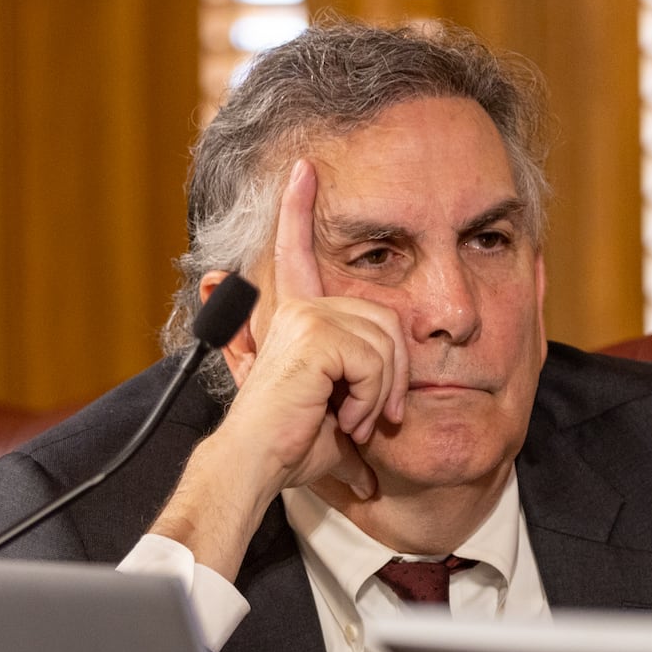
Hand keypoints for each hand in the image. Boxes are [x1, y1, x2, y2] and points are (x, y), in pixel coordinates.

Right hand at [209, 158, 409, 501]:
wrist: (258, 465)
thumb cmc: (289, 449)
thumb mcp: (336, 431)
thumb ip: (356, 435)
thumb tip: (370, 483)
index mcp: (299, 318)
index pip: (297, 253)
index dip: (298, 208)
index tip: (303, 168)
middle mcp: (300, 309)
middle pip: (387, 321)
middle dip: (393, 376)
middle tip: (368, 418)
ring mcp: (306, 318)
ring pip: (386, 344)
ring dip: (380, 395)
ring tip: (351, 420)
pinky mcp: (314, 335)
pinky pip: (374, 361)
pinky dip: (370, 398)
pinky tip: (346, 416)